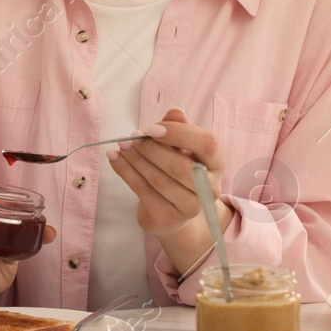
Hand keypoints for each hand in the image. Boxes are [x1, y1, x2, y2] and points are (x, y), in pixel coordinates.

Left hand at [106, 107, 229, 237]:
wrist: (173, 213)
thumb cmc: (177, 173)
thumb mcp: (180, 148)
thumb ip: (178, 129)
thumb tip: (175, 111)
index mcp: (216, 163)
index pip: (206, 144)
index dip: (178, 134)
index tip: (151, 128)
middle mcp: (210, 187)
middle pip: (180, 166)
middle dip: (151, 149)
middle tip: (131, 138)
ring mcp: (192, 206)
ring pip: (160, 181)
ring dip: (135, 160)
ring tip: (121, 146)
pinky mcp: (169, 218)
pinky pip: (144, 192)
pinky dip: (126, 172)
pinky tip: (114, 159)